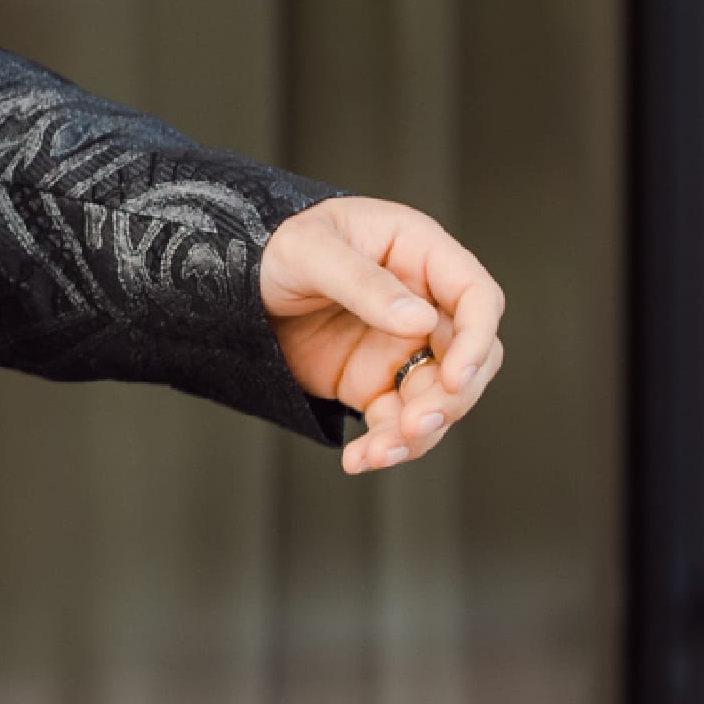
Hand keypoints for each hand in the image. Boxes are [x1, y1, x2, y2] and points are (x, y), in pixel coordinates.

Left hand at [257, 196, 505, 474]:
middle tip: (416, 424)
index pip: (477, 297)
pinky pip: (396, 420)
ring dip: (419, 432)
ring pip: (438, 398)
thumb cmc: (272, 244)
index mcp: (421, 254)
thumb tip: (419, 321)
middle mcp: (423, 304)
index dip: (476, 339)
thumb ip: (363, 283)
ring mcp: (402, 346)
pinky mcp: (373, 382)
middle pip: (469, 358)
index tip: (456, 377)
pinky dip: (386, 444)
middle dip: (450, 398)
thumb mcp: (308, 250)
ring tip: (379, 452)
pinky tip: (361, 459)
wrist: (226, 278)